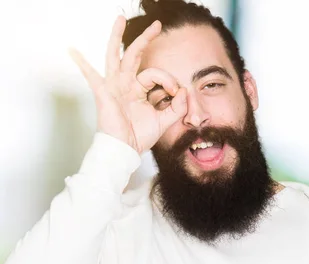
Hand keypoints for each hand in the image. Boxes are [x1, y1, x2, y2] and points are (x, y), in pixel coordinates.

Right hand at [69, 16, 186, 153]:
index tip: (176, 93)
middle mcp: (125, 84)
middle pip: (135, 55)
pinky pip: (91, 76)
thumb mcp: (165, 121)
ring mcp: (114, 87)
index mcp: (139, 90)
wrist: (124, 151)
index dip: (169, 81)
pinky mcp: (104, 93)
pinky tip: (72, 50)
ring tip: (120, 18)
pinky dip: (82, 63)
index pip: (156, 74)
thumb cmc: (139, 137)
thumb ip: (177, 107)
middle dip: (145, 39)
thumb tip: (185, 91)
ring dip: (117, 37)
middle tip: (157, 25)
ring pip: (116, 56)